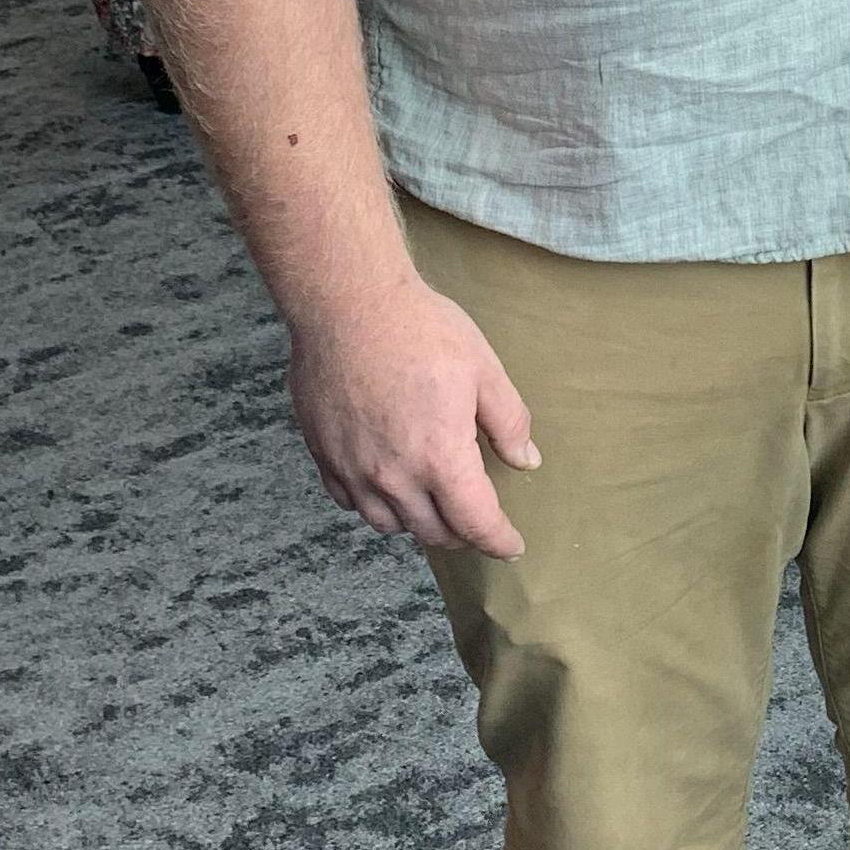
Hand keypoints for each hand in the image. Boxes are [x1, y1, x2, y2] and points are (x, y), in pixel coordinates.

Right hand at [288, 269, 538, 558]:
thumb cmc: (419, 330)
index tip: (510, 545)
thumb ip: (508, 422)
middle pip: (433, 532)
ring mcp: (353, 469)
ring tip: (434, 504)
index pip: (475, 523)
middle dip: (462, 533)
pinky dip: (373, 504)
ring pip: (388, 524)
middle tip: (477, 519)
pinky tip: (386, 484)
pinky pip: (349, 502)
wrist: (347, 304)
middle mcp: (393, 475)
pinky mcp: (323, 455)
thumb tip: (526, 460)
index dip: (498, 540)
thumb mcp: (483, 370)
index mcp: (440, 458)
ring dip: (417, 522)